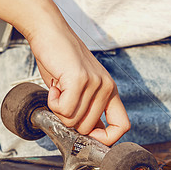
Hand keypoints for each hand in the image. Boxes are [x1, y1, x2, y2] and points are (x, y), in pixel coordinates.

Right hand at [22, 16, 129, 145]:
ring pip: (73, 121)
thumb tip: (85, 135)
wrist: (48, 30)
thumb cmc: (60, 59)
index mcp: (110, 90)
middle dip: (68, 120)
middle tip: (62, 99)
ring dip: (58, 108)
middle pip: (87, 128)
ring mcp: (95, 84)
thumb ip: (86, 108)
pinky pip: (64, 110)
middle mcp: (106, 87)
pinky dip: (53, 102)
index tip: (87, 136)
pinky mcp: (79, 80)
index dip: (105, 138)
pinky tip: (55, 85)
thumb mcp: (80, 86)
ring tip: (59, 87)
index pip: (122, 126)